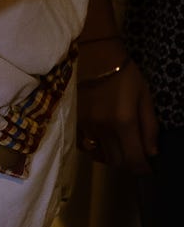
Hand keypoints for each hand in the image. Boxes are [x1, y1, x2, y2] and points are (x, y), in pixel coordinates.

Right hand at [77, 55, 157, 173]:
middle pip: (116, 162)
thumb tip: (152, 152)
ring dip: (113, 158)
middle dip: (130, 165)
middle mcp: (102, 129)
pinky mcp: (74, 123)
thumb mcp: (145, 97)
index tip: (149, 168)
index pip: (133, 159)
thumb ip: (150, 126)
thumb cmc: (125, 75)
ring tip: (122, 150)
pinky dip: (98, 149)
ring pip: (100, 156)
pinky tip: (105, 141)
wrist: (94, 57)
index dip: (143, 168)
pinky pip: (86, 146)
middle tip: (137, 159)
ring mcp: (86, 127)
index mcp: (123, 122)